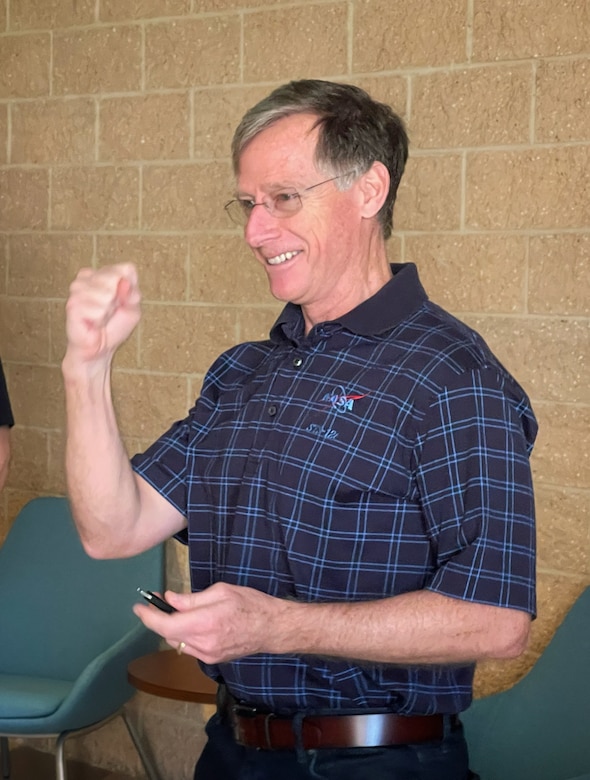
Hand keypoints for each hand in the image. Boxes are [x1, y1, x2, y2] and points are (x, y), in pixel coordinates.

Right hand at [64, 263, 140, 365]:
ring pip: (107, 294)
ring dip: (108, 311)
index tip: (122, 301)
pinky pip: (98, 310)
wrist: (99, 349)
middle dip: (119, 300)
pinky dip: (100, 320)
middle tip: (109, 311)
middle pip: (115, 278)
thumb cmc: (114, 327)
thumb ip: (132, 294)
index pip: (126, 269)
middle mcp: (85, 278)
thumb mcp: (132, 309)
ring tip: (100, 317)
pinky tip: (93, 323)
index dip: (130, 289)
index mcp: (100, 273)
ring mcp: (77, 290)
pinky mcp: (72, 305)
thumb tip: (124, 282)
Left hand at [133, 582, 289, 663]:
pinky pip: (190, 648)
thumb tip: (169, 599)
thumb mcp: (221, 591)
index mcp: (204, 623)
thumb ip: (191, 599)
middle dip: (159, 619)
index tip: (138, 607)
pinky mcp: (212, 660)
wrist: (272, 628)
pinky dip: (185, 635)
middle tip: (159, 601)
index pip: (165, 624)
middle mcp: (203, 643)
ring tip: (176, 611)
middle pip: (168, 634)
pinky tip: (192, 623)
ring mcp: (207, 655)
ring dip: (172, 627)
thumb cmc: (250, 604)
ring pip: (178, 642)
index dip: (147, 616)